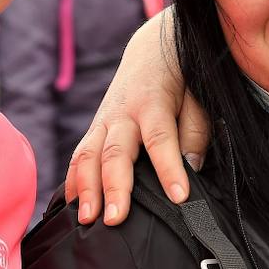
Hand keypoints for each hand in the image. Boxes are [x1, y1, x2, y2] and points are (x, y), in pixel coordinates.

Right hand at [65, 7, 211, 224]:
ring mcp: (104, 120)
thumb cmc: (181, 76)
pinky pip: (79, 156)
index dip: (169, 168)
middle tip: (114, 219)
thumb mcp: (196, 95)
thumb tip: (192, 167)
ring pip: (88, 155)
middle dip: (113, 187)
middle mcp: (123, 112)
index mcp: (153, 102)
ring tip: (86, 220)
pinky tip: (71, 207)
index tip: (178, 197)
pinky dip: (72, 181)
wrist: (152, 49)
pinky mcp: (95, 128)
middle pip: (114, 152)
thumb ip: (195, 129)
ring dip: (85, 189)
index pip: (160, 138)